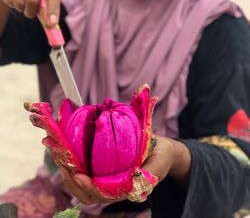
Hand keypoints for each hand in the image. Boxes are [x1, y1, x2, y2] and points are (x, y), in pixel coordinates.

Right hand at [0, 0, 59, 24]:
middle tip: (31, 13)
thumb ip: (48, 4)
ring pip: (19, 1)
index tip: (52, 23)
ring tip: (23, 2)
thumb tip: (51, 24)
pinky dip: (11, 3)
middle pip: (32, 0)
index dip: (53, 10)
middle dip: (31, 12)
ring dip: (21, 8)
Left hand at [59, 137, 190, 204]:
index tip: (77, 175)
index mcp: (126, 189)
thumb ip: (149, 175)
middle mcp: (114, 188)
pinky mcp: (105, 171)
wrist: (162, 152)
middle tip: (62, 163)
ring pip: (83, 187)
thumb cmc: (161, 157)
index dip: (88, 187)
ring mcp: (108, 180)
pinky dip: (74, 167)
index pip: (103, 195)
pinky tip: (68, 155)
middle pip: (87, 194)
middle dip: (72, 181)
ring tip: (60, 158)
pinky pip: (86, 174)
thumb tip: (134, 181)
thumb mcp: (159, 163)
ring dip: (69, 175)